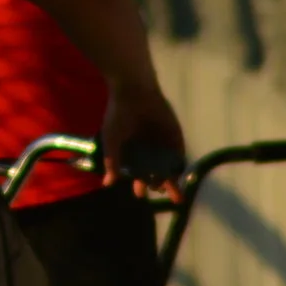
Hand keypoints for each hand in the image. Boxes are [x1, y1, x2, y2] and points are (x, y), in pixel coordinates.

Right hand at [99, 82, 185, 196]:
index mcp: (133, 151)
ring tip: (174, 193)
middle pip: (155, 172)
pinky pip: (178, 153)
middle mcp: (148, 148)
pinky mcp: (174, 135)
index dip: (138, 184)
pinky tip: (177, 174)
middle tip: (162, 194)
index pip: (137, 172)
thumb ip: (112, 162)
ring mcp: (162, 142)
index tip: (139, 193)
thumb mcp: (112, 140)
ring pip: (168, 165)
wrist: (134, 91)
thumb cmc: (119, 115)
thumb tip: (107, 184)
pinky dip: (178, 164)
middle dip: (158, 185)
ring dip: (171, 179)